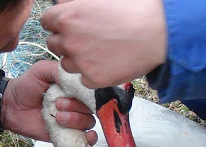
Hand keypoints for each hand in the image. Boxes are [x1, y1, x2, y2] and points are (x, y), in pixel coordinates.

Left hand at [1, 60, 95, 142]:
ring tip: (58, 117)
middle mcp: (75, 105)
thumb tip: (77, 79)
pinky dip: (89, 139)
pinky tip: (86, 136)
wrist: (11, 106)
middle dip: (76, 108)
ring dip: (77, 121)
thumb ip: (59, 71)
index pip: (90, 93)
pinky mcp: (65, 135)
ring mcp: (71, 121)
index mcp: (72, 90)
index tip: (68, 94)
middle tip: (58, 104)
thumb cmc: (26, 86)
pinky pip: (83, 139)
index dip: (84, 94)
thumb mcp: (41, 70)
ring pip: (88, 123)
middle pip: (90, 109)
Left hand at [41, 0, 166, 88]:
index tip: (68, 24)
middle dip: (65, 40)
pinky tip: (107, 63)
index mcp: (67, 16)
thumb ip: (75, 1)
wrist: (159, 32)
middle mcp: (69, 41)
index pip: (47, 22)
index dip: (58, 22)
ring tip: (98, 51)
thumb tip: (62, 2)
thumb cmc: (133, 8)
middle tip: (86, 38)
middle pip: (54, 44)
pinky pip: (84, 79)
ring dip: (77, 58)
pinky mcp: (93, 80)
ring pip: (67, 63)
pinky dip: (92, 73)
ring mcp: (80, 63)